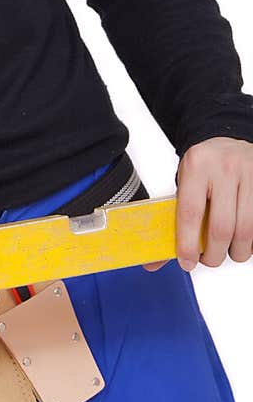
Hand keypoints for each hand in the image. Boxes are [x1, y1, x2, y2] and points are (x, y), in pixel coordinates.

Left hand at [143, 136, 252, 272]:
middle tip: (208, 259)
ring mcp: (249, 175)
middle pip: (221, 227)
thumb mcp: (184, 181)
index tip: (186, 261)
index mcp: (196, 167)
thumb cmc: (203, 165)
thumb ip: (176, 214)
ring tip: (227, 251)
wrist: (225, 139)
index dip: (187, 244)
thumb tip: (157, 257)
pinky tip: (242, 239)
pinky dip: (250, 239)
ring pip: (246, 230)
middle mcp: (225, 169)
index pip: (190, 213)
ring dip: (236, 251)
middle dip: (214, 254)